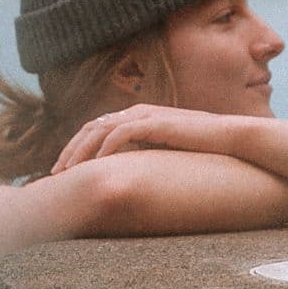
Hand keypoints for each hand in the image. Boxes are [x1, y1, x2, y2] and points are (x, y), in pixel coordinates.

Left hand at [50, 104, 247, 174]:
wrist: (233, 138)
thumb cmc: (203, 149)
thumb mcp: (166, 152)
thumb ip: (145, 156)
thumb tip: (127, 177)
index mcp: (137, 116)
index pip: (96, 129)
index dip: (76, 148)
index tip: (63, 170)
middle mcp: (137, 111)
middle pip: (90, 127)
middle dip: (69, 150)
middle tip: (54, 174)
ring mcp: (146, 115)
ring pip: (100, 129)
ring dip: (80, 151)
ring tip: (66, 171)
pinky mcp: (157, 123)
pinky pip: (121, 133)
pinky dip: (104, 148)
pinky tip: (95, 165)